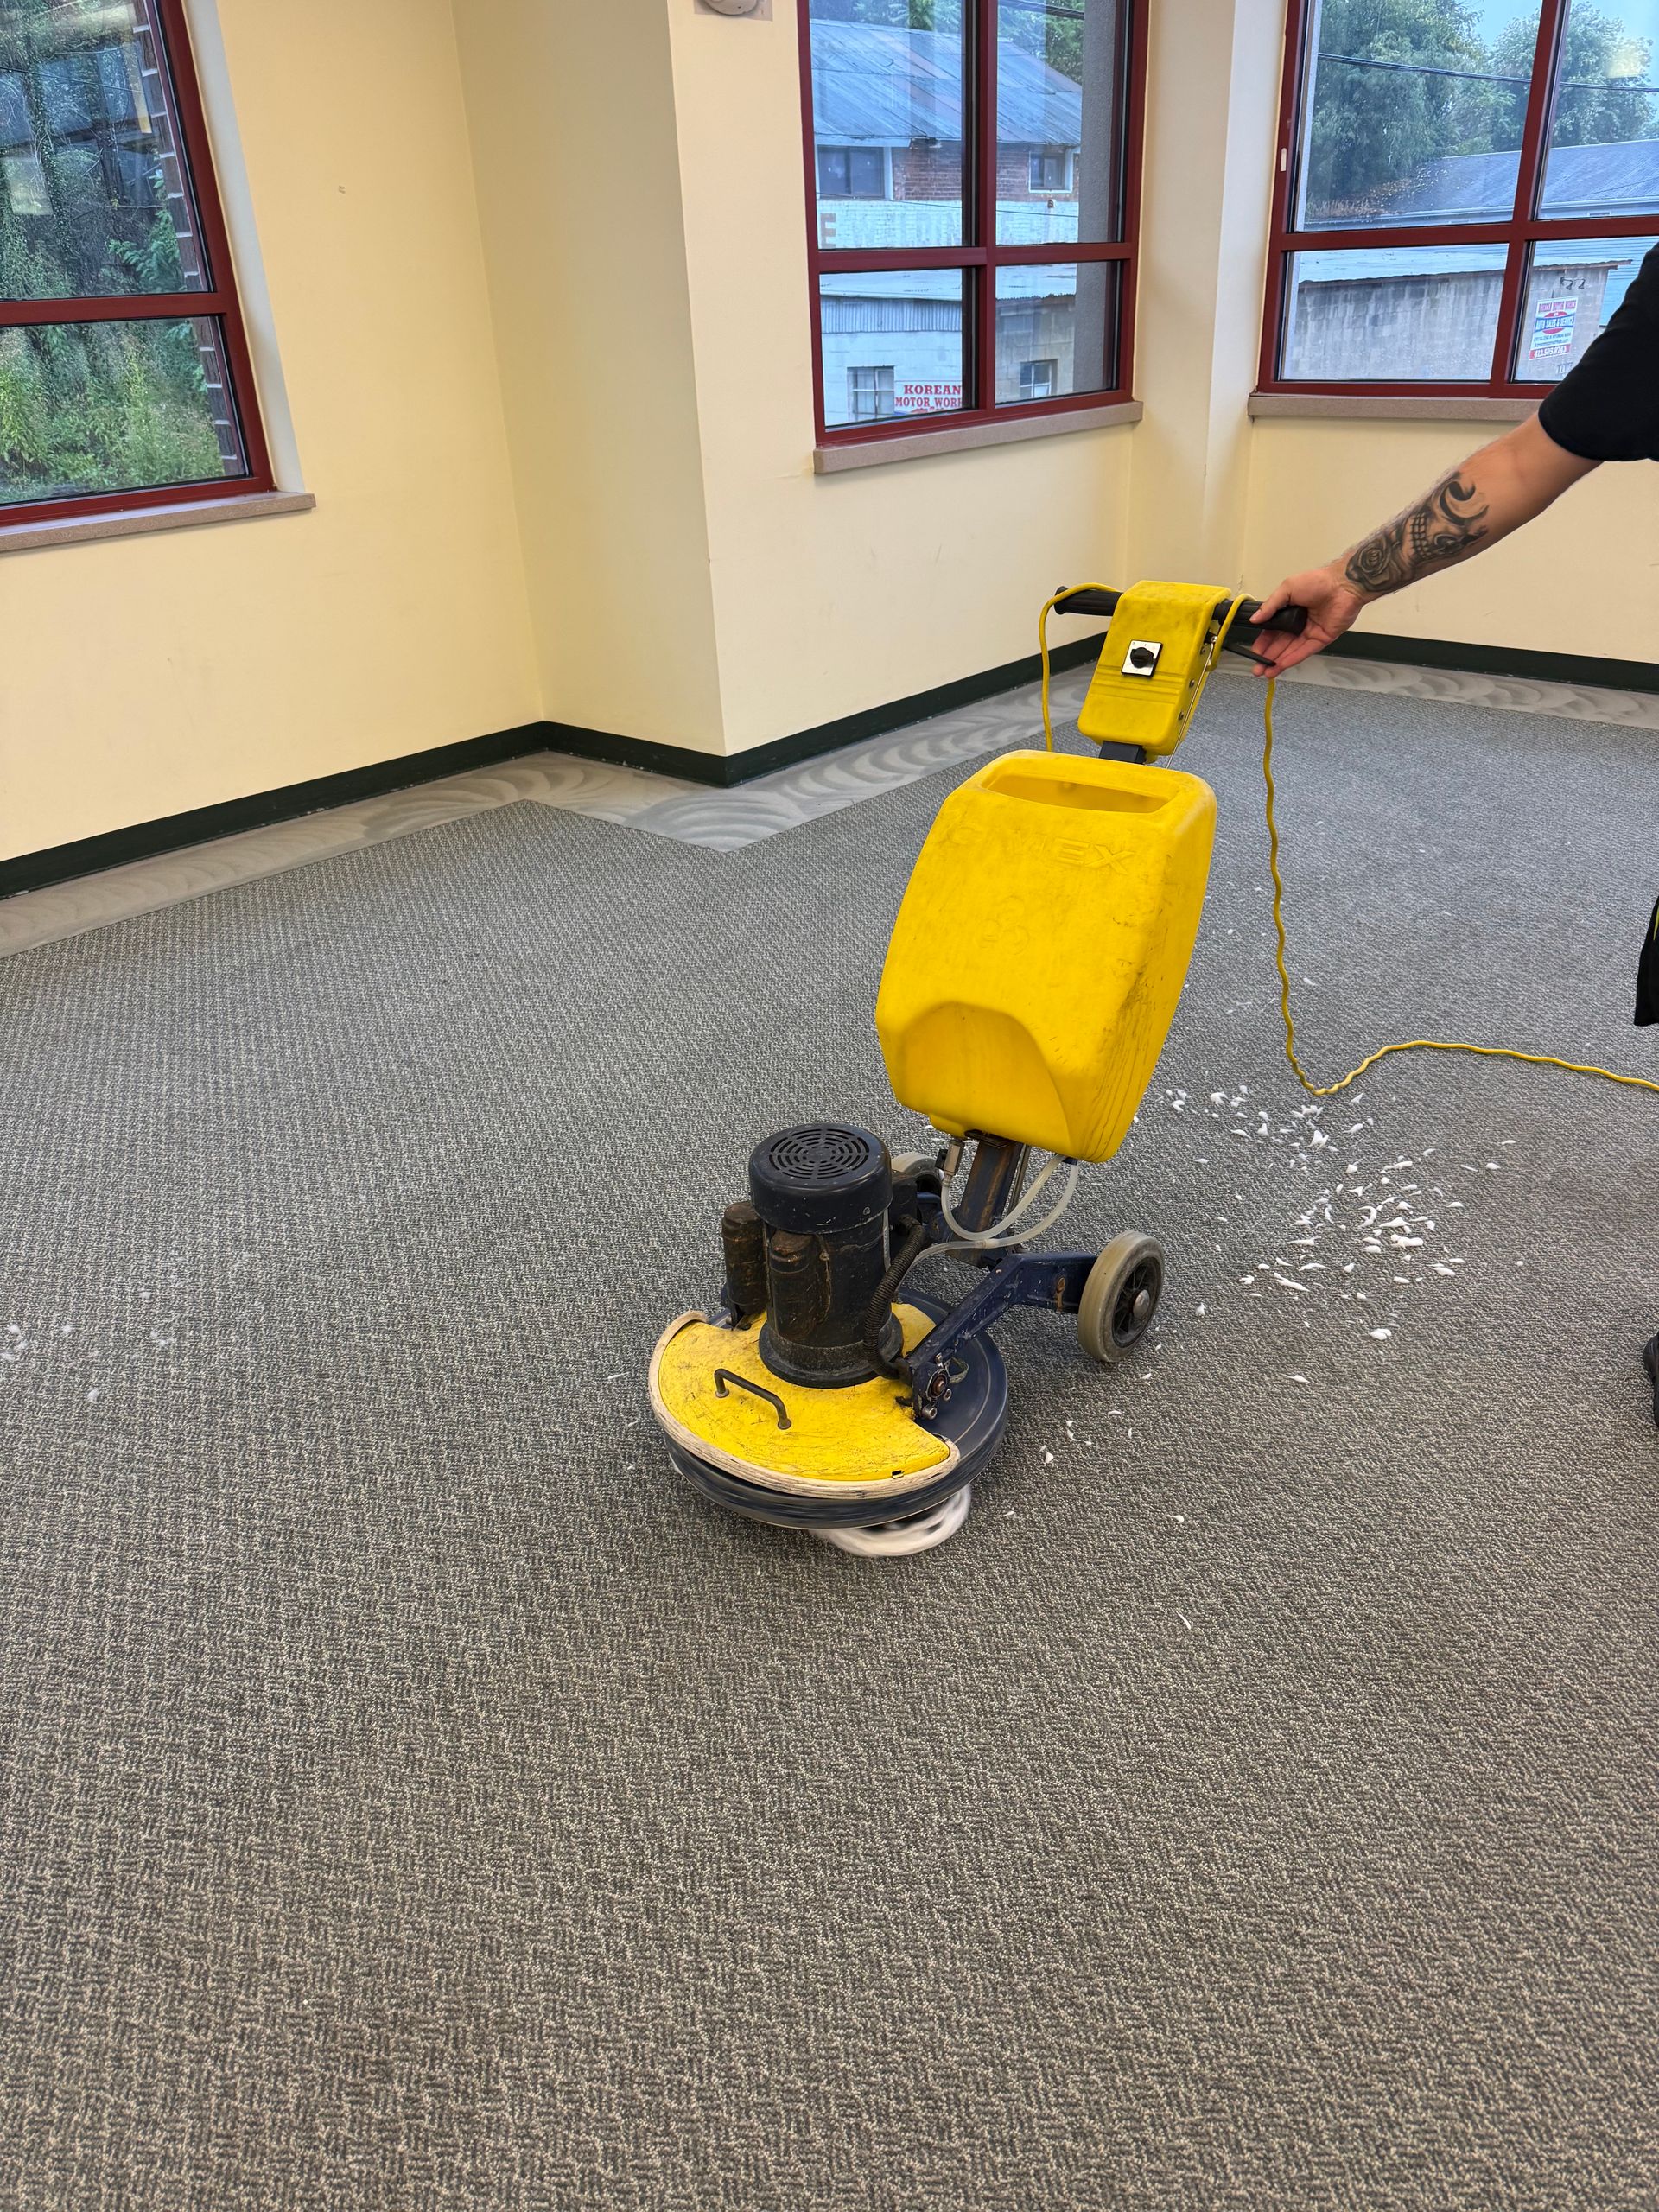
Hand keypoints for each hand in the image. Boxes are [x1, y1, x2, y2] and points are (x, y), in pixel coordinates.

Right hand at [1249, 563, 1367, 674]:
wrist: (1343, 584)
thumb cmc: (1317, 581)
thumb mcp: (1287, 589)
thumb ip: (1270, 606)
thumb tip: (1254, 619)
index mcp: (1289, 610)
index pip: (1272, 631)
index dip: (1263, 643)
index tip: (1254, 653)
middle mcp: (1299, 622)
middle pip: (1280, 644)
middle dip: (1268, 657)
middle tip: (1257, 669)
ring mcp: (1310, 632)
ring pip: (1291, 650)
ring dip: (1278, 662)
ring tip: (1265, 673)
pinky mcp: (1322, 638)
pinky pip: (1305, 651)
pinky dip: (1293, 658)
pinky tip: (1281, 666)